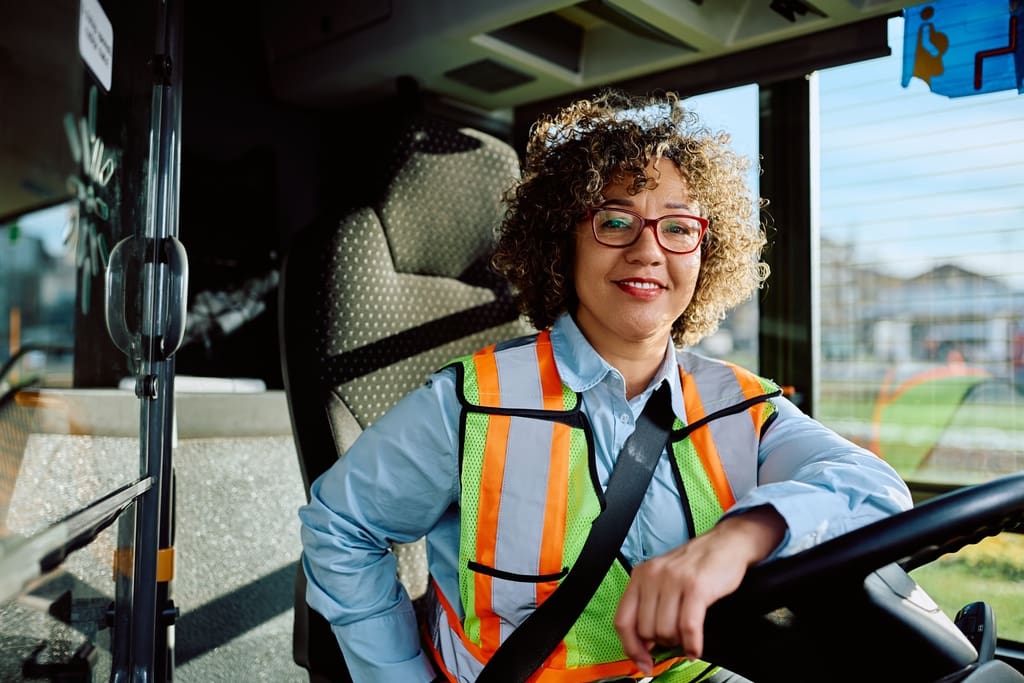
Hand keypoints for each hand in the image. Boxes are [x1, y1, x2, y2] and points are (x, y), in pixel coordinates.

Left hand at [613, 505, 785, 674]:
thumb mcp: (663, 579)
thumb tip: (643, 644)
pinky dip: (693, 644)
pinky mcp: (696, 587)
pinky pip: (688, 627)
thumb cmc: (695, 565)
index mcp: (640, 576)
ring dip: (678, 643)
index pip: (622, 621)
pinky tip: (696, 647)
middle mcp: (652, 576)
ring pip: (666, 631)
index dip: (631, 648)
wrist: (725, 544)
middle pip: (645, 630)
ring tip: (687, 637)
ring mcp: (674, 580)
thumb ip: (649, 606)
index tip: (642, 662)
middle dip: (661, 643)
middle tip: (674, 641)